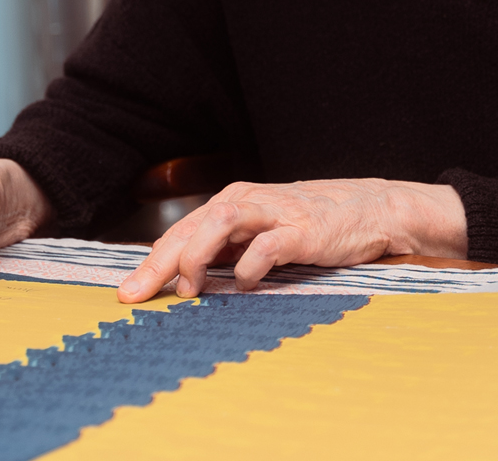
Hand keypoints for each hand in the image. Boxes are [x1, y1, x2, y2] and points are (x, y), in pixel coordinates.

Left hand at [117, 178, 466, 302]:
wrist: (371, 208)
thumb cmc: (313, 223)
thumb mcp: (262, 232)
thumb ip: (227, 249)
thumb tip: (184, 279)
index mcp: (233, 202)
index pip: (180, 231)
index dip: (150, 262)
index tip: (127, 294)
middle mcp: (246, 201)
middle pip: (190, 226)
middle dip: (158, 263)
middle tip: (135, 296)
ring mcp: (273, 212)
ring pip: (219, 222)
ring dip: (197, 257)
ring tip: (190, 291)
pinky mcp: (301, 229)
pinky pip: (265, 246)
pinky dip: (248, 267)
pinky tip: (243, 285)